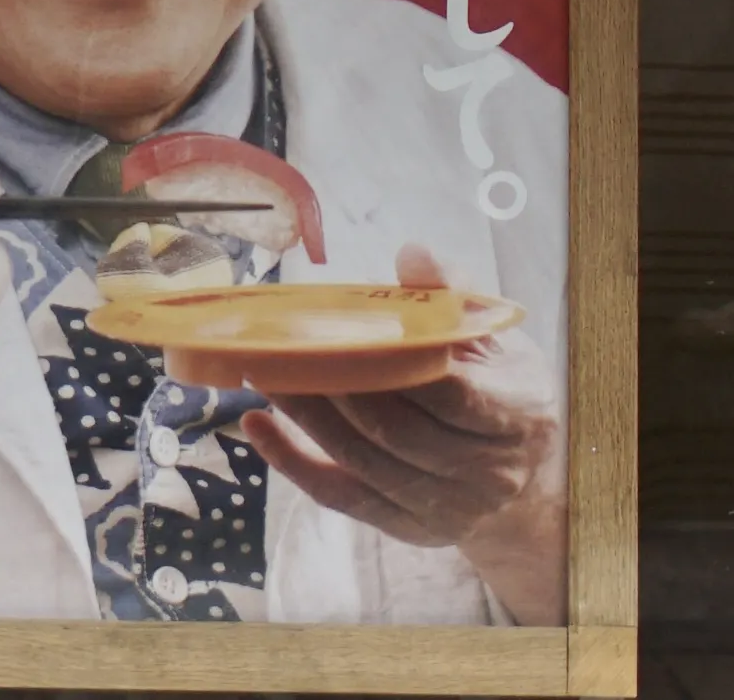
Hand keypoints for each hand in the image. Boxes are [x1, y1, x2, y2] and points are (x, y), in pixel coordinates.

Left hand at [242, 245, 565, 623]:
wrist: (524, 471)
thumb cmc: (497, 385)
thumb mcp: (488, 334)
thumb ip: (450, 292)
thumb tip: (413, 254)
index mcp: (516, 412)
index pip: (446, 392)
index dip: (389, 363)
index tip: (335, 329)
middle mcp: (490, 471)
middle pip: (395, 431)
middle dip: (331, 388)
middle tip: (276, 348)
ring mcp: (452, 508)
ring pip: (363, 463)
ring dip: (305, 419)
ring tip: (262, 374)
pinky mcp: (412, 529)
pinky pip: (344, 499)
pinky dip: (294, 464)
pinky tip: (257, 426)